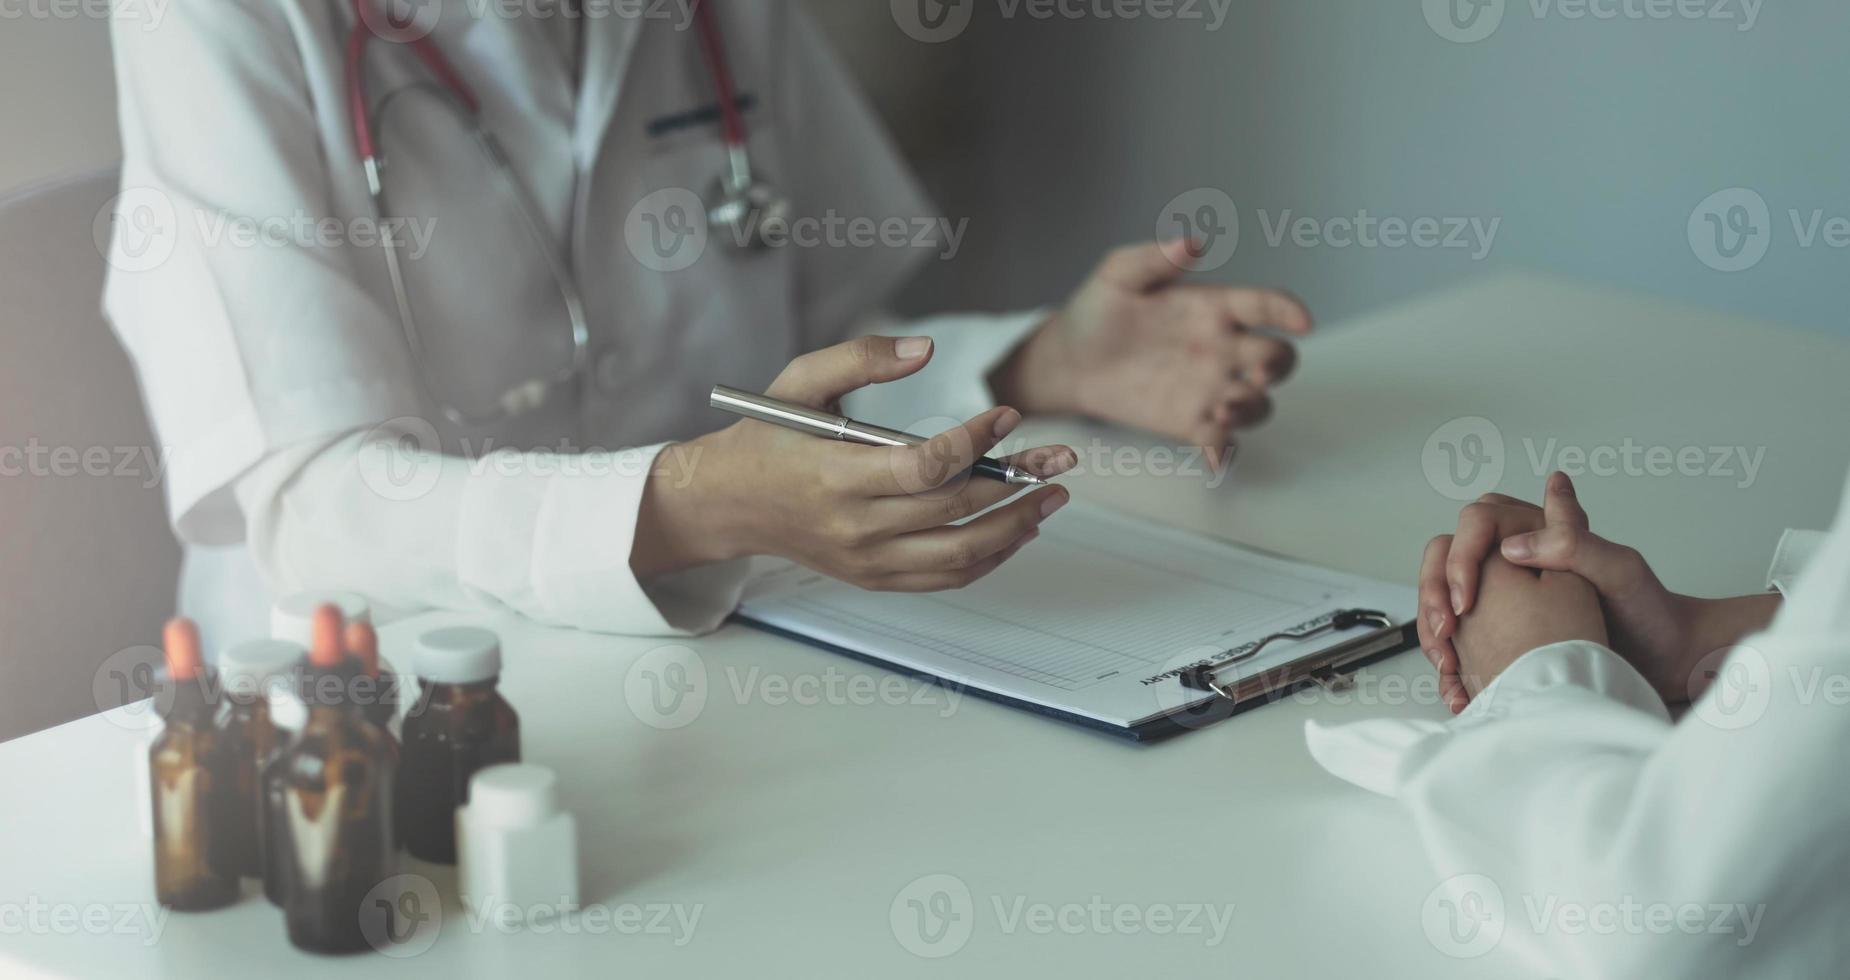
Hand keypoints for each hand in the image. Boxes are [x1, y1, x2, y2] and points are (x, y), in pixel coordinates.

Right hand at [635, 336, 1077, 591]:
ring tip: (1050, 498)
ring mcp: (867, 560)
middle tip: (1058, 459)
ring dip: (1015, 528)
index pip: (924, 468)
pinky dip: (989, 558)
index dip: (974, 442)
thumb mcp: (802, 381)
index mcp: (836, 477)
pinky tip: (1016, 530)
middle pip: (954, 511)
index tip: (1007, 415)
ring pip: (960, 554)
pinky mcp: (875, 578)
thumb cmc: (768, 437)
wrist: (729, 502)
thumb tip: (924, 350)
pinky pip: (945, 577)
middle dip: (1016, 484)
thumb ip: (861, 358)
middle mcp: (855, 527)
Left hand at [990, 240, 1311, 466]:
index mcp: (1214, 307)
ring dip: (1252, 410)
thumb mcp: (1119, 274)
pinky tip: (1213, 455)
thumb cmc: (1097, 310)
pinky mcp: (1189, 422)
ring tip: (1222, 412)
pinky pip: (1221, 442)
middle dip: (1277, 367)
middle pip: (1277, 358)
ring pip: (1258, 404)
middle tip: (1254, 373)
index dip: (1289, 311)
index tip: (1301, 322)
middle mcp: (1221, 348)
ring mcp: (1209, 388)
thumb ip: (1155, 258)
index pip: (1265, 306)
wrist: (1067, 360)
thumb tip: (1191, 244)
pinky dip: (1225, 452)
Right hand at [1419, 472, 1780, 709]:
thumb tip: (1510, 546)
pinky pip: (1461, 638)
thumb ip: (1573, 543)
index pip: (1477, 522)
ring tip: (1449, 664)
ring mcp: (1507, 598)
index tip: (1466, 598)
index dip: (1461, 557)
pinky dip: (1452, 662)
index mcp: (1541, 533)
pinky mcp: (1506, 633)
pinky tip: (1460, 685)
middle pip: (1446, 555)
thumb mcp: (1621, 570)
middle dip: (1434, 593)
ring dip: (1434, 629)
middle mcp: (1518, 560)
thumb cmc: (1654, 612)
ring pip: (1444, 597)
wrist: (1670, 662)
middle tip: (1447, 631)